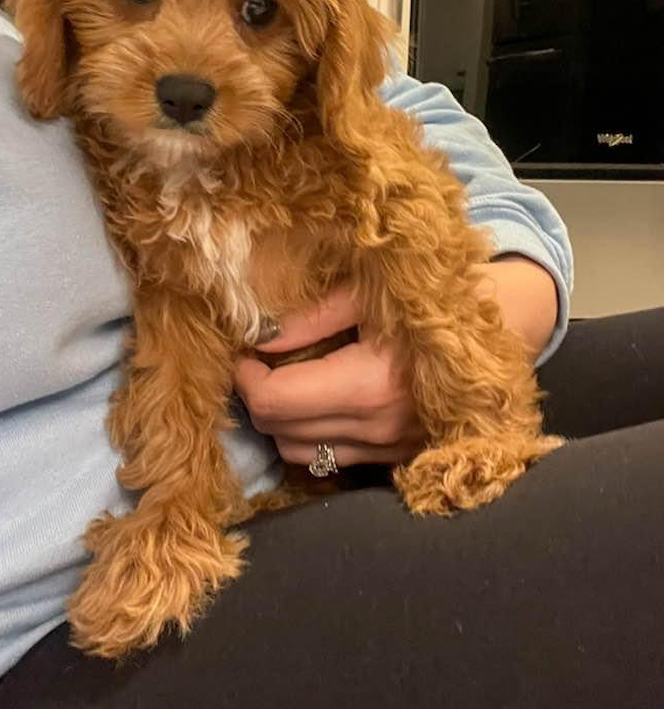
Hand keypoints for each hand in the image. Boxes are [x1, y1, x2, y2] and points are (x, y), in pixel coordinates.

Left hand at [234, 284, 423, 468]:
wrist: (506, 324)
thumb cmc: (432, 297)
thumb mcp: (368, 293)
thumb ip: (310, 318)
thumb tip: (258, 340)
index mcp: (369, 386)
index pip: (275, 402)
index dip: (246, 378)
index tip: (246, 351)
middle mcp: (378, 431)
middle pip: (281, 434)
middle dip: (259, 397)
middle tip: (260, 362)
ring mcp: (391, 451)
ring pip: (302, 453)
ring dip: (283, 421)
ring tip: (287, 380)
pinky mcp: (399, 458)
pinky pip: (333, 459)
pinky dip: (313, 434)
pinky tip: (320, 400)